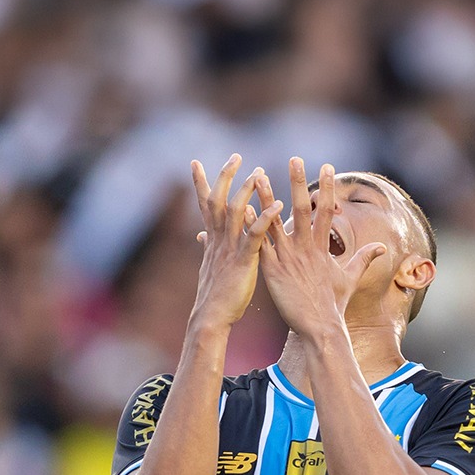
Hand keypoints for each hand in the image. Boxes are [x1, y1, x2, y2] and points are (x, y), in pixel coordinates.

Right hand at [190, 155, 283, 330]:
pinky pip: (255, 235)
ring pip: (234, 212)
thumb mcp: (210, 266)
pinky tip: (278, 204)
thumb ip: (209, 246)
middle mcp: (218, 240)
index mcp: (212, 240)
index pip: (204, 205)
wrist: (212, 318)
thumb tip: (201, 235)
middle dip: (224, 176)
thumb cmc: (215, 295)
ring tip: (259, 171)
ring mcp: (229, 249)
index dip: (200, 183)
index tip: (195, 162)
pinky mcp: (243, 260)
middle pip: (217, 200)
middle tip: (236, 156)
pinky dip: (265, 218)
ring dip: (246, 190)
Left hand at [259, 158, 386, 337]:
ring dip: (266, 197)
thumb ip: (364, 258)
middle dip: (299, 182)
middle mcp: (305, 248)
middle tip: (295, 158)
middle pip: (303, 208)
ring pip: (275, 222)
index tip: (328, 167)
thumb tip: (382, 247)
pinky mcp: (272, 270)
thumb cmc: (335, 305)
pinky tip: (241, 210)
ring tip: (258, 176)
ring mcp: (288, 258)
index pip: (325, 211)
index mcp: (322, 248)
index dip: (327, 188)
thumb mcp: (351, 278)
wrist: (320, 327)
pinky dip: (251, 226)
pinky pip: (260, 244)